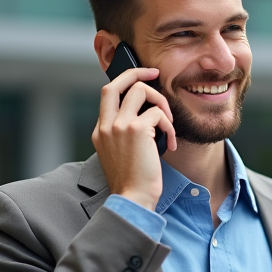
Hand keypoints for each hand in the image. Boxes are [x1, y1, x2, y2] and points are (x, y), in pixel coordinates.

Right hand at [92, 66, 176, 209]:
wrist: (133, 199)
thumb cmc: (133, 182)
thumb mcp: (121, 154)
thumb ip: (125, 134)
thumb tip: (148, 114)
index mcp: (101, 131)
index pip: (108, 94)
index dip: (124, 81)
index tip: (141, 78)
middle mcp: (106, 125)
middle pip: (117, 83)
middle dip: (137, 72)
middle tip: (155, 73)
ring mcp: (119, 126)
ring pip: (140, 90)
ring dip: (161, 102)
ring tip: (168, 124)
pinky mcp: (137, 130)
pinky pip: (159, 113)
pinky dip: (170, 126)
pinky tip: (171, 144)